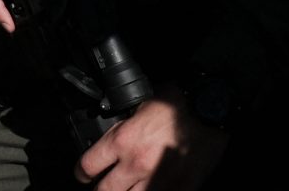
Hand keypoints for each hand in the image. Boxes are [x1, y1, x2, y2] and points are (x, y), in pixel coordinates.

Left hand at [75, 93, 226, 189]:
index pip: (88, 165)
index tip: (83, 175)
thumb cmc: (176, 106)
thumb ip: (122, 127)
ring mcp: (157, 181)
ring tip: (125, 189)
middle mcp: (135, 164)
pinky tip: (151, 189)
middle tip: (101, 187)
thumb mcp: (138, 109)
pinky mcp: (179, 189)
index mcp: (122, 141)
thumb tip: (111, 138)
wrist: (208, 113)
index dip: (81, 173)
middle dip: (100, 190)